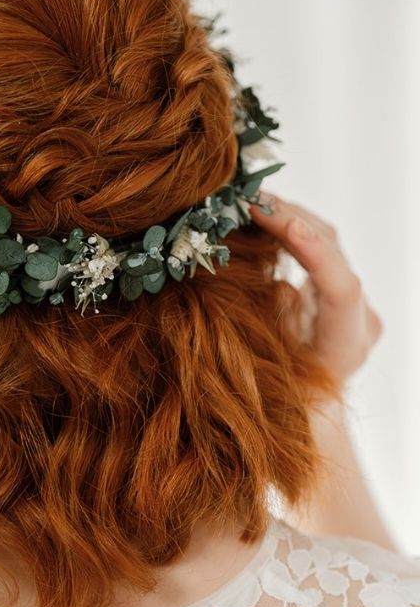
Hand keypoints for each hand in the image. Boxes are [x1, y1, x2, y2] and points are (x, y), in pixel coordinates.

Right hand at [250, 193, 382, 383]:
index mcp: (345, 349)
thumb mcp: (270, 369)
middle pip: (334, 255)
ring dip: (287, 217)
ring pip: (326, 243)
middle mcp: (359, 321)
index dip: (316, 254)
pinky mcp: (339, 287)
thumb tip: (272, 281)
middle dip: (291, 221)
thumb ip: (274, 326)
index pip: (341, 292)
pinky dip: (289, 229)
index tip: (285, 223)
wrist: (304, 406)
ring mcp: (353, 301)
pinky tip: (262, 214)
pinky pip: (317, 247)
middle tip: (248, 199)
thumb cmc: (280, 397)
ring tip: (249, 200)